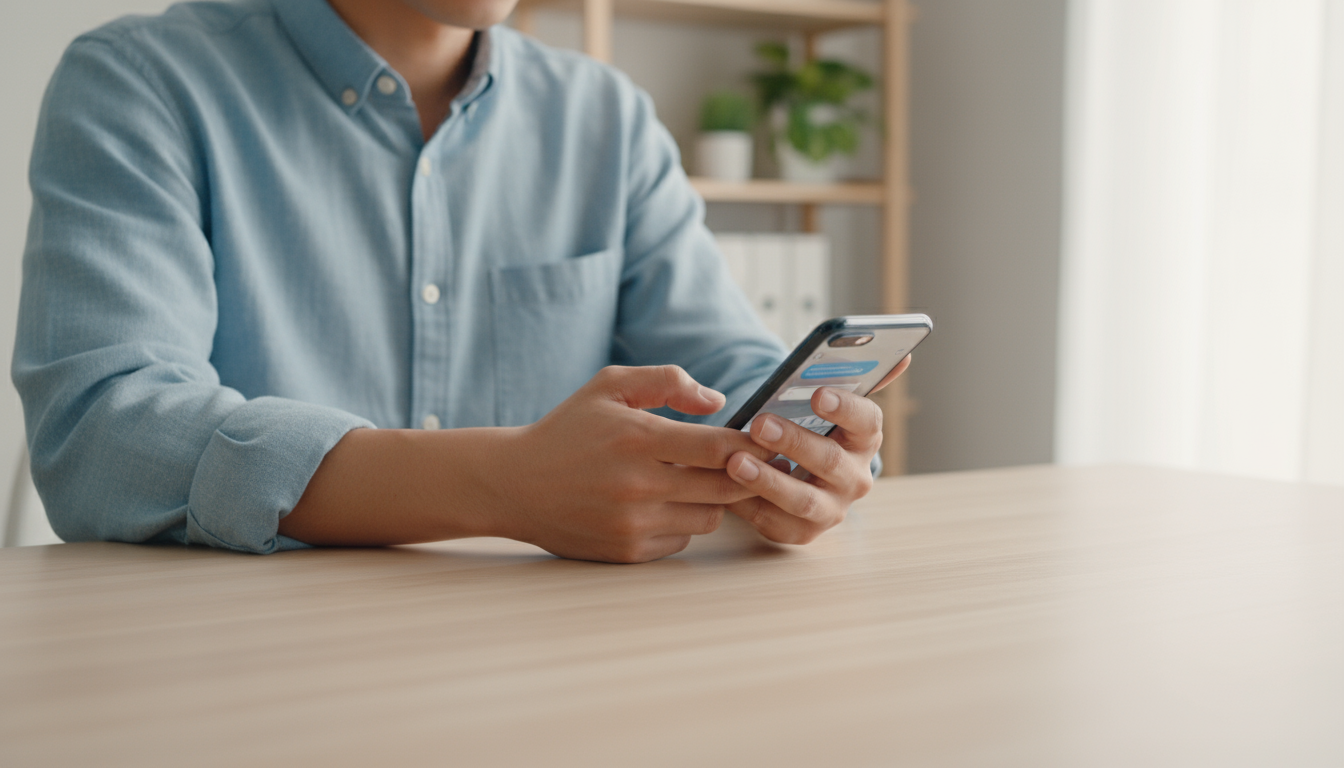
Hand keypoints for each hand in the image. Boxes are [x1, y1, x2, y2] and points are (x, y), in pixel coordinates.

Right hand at [487, 365, 778, 563]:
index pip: (720, 448)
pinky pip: (681, 541)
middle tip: (747, 464)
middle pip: (726, 488)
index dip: (751, 445)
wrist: (514, 484)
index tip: (764, 441)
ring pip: (709, 518)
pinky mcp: (627, 551)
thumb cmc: (568, 429)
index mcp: (638, 438)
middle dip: (744, 475)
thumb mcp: (610, 386)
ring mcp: (633, 523)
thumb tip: (717, 401)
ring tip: (693, 480)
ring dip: (711, 500)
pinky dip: (682, 524)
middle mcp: (638, 485)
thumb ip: (667, 381)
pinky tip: (662, 505)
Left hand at [725, 354, 911, 543]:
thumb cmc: (810, 430)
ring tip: (735, 462)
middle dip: (794, 442)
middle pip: (830, 461)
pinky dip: (750, 505)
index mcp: (864, 439)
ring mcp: (832, 509)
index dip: (845, 408)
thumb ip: (852, 376)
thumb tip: (902, 356)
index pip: (867, 421)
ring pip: (803, 500)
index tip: (819, 394)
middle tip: (759, 424)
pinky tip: (725, 489)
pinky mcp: (803, 532)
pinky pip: (776, 523)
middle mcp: (855, 477)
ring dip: (768, 480)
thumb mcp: (827, 405)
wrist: (800, 478)